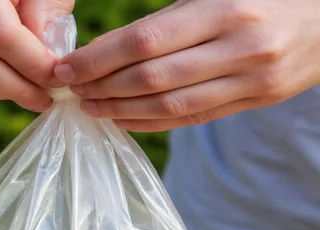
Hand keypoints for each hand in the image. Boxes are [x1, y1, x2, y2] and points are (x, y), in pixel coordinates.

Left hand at [54, 0, 319, 131]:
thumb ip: (176, 10)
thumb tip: (116, 41)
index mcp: (226, 8)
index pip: (144, 41)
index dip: (98, 59)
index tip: (66, 68)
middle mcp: (240, 46)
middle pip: (151, 78)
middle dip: (102, 86)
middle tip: (71, 90)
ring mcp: (253, 78)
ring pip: (170, 105)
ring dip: (121, 110)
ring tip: (90, 107)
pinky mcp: (259, 99)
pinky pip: (195, 118)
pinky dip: (153, 122)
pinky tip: (124, 119)